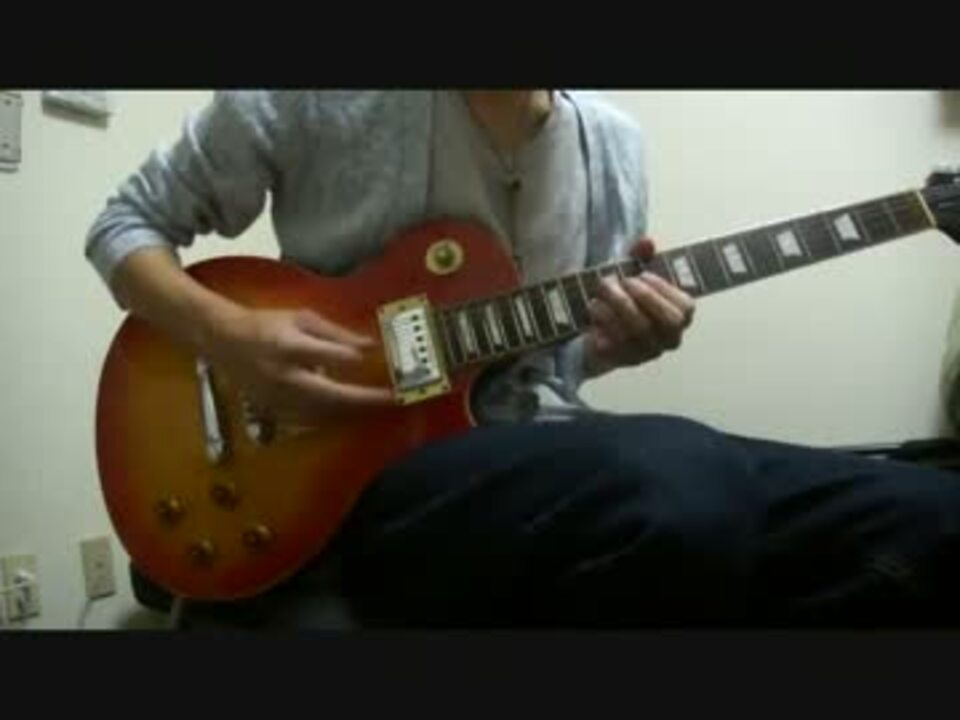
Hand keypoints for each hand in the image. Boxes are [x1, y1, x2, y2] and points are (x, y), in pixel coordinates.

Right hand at [203, 307, 392, 423]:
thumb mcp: (301, 317)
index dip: (354, 359)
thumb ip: (336, 333)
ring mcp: (277, 398)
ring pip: (322, 413)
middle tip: (391, 400)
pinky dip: (332, 419)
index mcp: (289, 346)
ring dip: (352, 413)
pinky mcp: (273, 410)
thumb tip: (369, 346)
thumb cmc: (267, 323)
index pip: (330, 356)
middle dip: (364, 400)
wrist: (223, 340)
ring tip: (377, 408)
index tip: (381, 361)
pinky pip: (309, 420)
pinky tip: (350, 415)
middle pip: (330, 395)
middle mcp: (283, 376)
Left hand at [584, 238, 695, 376]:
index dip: (663, 289)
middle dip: (644, 297)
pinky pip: (617, 346)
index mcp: (679, 318)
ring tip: (599, 294)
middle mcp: (669, 339)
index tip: (641, 274)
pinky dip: (603, 324)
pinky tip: (594, 310)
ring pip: (640, 331)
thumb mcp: (631, 274)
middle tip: (622, 282)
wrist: (594, 331)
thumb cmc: (622, 300)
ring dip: (618, 307)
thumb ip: (640, 257)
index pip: (685, 308)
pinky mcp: (624, 361)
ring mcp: (647, 353)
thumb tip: (647, 242)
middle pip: (668, 322)